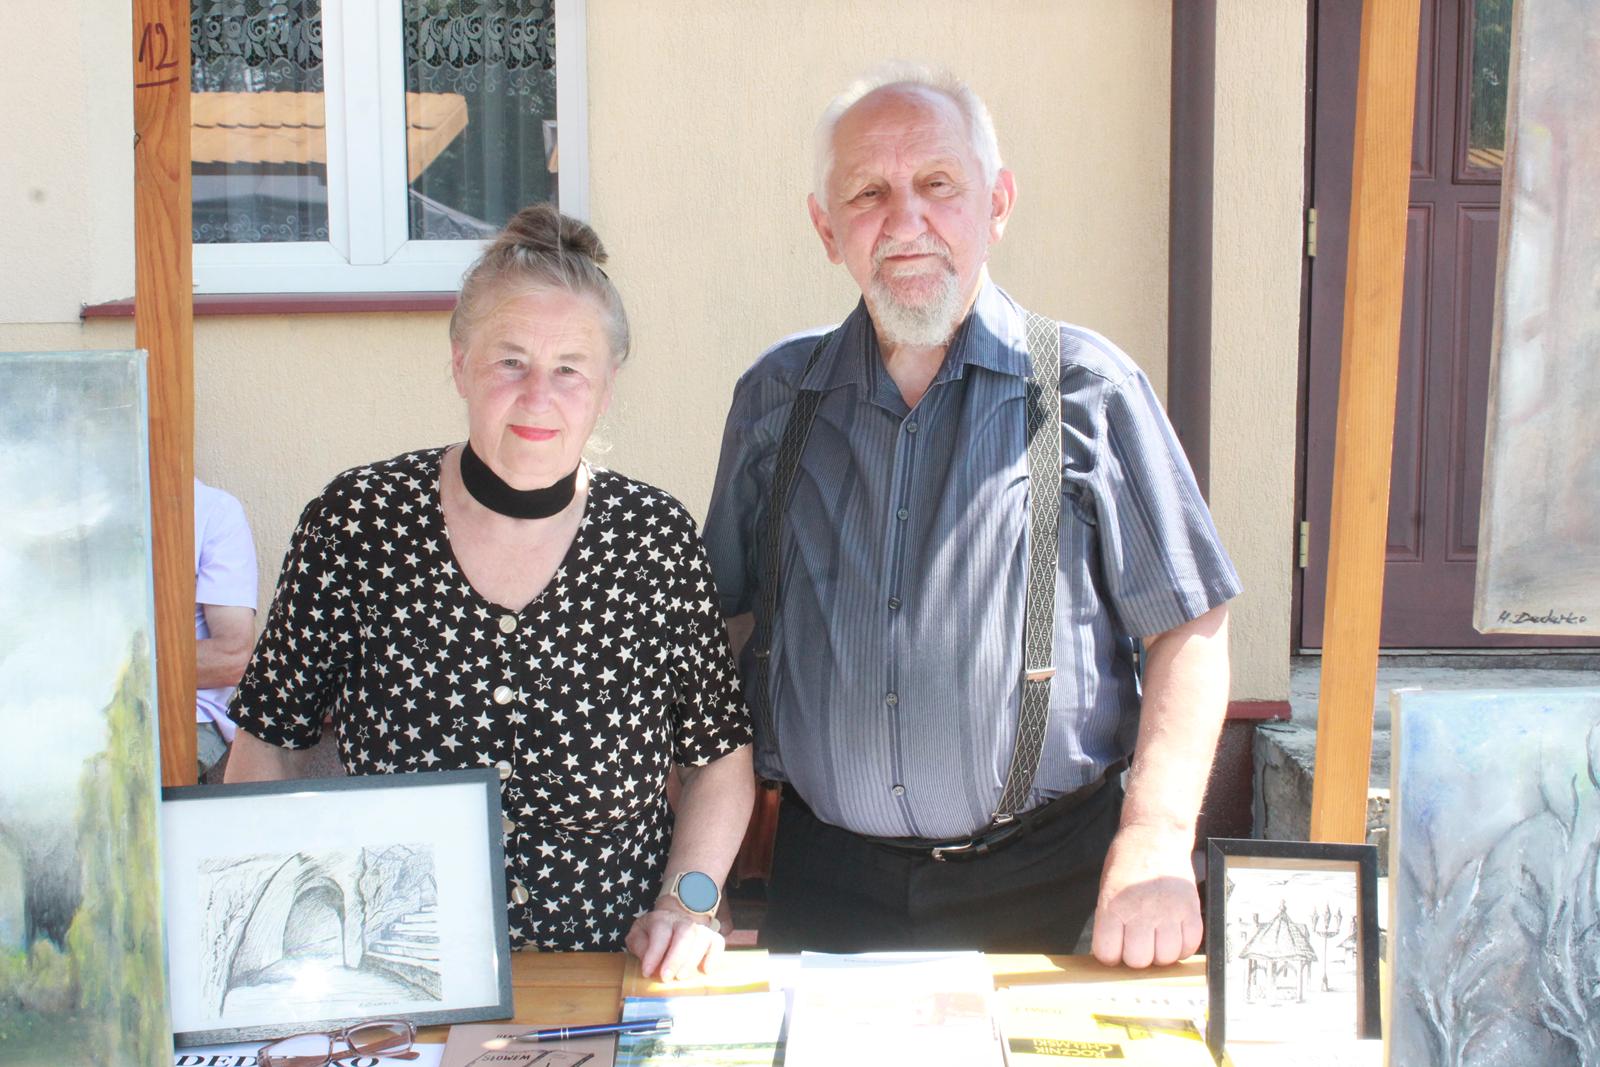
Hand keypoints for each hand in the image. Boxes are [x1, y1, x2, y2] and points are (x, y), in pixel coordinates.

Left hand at [624, 905, 723, 980]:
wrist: (671, 921)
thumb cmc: (652, 934)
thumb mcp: (638, 936)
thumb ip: (639, 947)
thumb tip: (648, 963)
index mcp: (661, 919)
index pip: (660, 932)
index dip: (654, 953)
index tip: (647, 972)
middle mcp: (682, 921)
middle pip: (685, 934)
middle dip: (676, 958)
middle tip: (666, 978)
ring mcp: (699, 928)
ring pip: (702, 938)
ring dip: (692, 959)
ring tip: (682, 977)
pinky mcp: (711, 936)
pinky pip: (717, 942)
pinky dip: (714, 956)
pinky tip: (706, 970)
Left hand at [1090, 822, 1201, 967]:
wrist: (1156, 834)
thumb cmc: (1127, 862)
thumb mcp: (1107, 889)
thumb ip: (1109, 921)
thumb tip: (1113, 954)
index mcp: (1113, 906)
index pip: (1108, 953)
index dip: (1111, 955)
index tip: (1114, 947)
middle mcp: (1140, 911)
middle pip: (1138, 961)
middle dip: (1136, 957)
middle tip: (1137, 942)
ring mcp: (1168, 911)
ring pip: (1165, 957)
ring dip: (1160, 954)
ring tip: (1156, 939)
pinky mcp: (1190, 909)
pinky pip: (1189, 945)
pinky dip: (1182, 947)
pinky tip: (1174, 935)